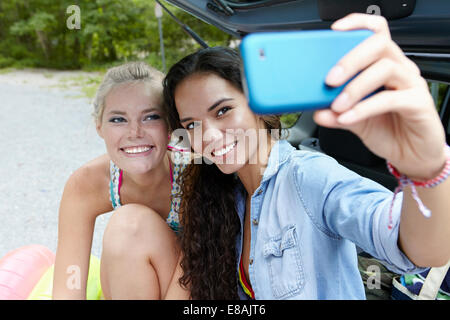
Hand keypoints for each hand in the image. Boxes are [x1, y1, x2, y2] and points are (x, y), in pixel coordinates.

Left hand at [313, 13, 446, 180]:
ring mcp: (411, 84)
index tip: (334, 32)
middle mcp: (400, 69)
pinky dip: (364, 108)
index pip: (376, 33)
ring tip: (337, 105)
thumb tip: (316, 111)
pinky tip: (348, 117)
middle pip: (379, 45)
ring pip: (385, 68)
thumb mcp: (354, 121)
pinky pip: (391, 99)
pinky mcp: (419, 104)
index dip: (358, 25)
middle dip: (350, 59)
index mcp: (384, 65)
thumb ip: (336, 114)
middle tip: (329, 79)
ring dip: (355, 86)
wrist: (412, 155)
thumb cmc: (389, 131)